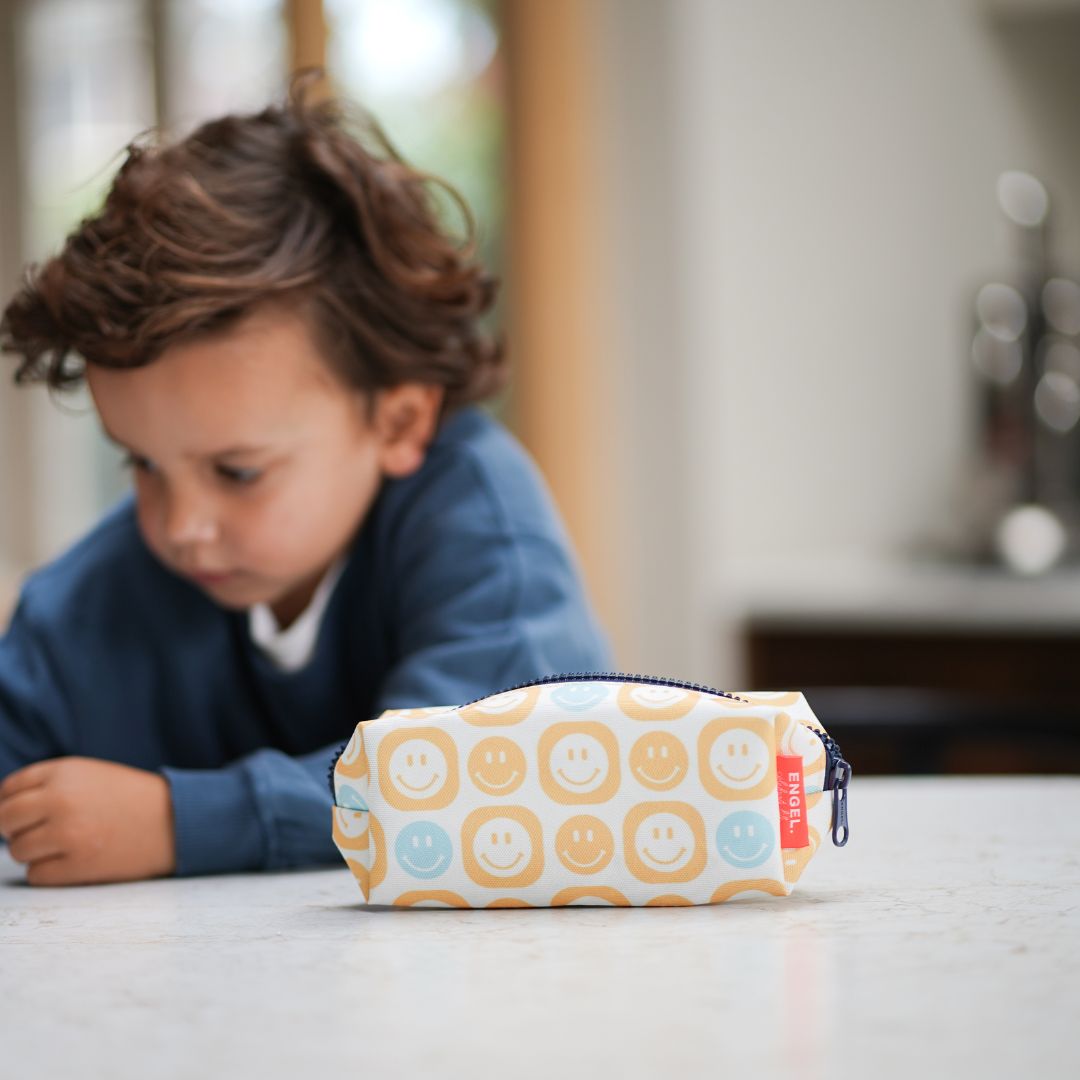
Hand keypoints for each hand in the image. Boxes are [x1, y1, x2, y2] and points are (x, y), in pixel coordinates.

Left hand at [0, 757, 175, 885]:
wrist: (175, 821)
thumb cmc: (131, 798)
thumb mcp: (90, 775)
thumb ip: (48, 785)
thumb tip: (2, 810)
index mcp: (64, 772)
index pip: (8, 790)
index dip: (10, 804)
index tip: (23, 814)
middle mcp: (61, 800)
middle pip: (4, 820)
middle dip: (16, 829)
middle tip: (40, 832)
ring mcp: (67, 834)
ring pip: (17, 850)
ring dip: (35, 852)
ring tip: (65, 845)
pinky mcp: (77, 865)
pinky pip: (36, 875)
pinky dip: (50, 872)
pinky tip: (75, 860)